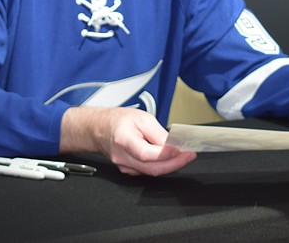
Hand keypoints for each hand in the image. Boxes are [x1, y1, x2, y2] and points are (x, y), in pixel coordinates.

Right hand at [59, 106, 196, 175]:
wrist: (99, 128)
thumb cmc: (117, 120)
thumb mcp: (141, 117)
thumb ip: (157, 132)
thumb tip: (173, 143)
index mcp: (123, 140)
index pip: (147, 153)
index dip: (167, 154)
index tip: (183, 150)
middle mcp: (122, 157)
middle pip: (152, 168)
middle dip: (175, 164)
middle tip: (189, 155)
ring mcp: (124, 166)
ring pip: (151, 172)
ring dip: (170, 166)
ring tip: (183, 156)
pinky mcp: (127, 170)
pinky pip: (147, 171)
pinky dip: (160, 166)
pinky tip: (169, 159)